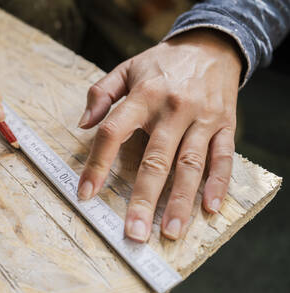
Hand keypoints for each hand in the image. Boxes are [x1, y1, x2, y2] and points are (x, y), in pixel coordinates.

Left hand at [77, 29, 241, 241]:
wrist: (211, 45)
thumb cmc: (163, 63)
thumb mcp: (126, 68)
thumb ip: (101, 94)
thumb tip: (83, 125)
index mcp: (143, 96)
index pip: (113, 132)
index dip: (97, 165)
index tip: (85, 193)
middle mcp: (173, 109)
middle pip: (155, 160)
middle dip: (143, 199)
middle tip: (133, 232)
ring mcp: (202, 119)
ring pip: (190, 165)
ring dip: (180, 201)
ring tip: (170, 231)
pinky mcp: (225, 125)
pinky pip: (223, 157)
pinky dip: (218, 183)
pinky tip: (208, 207)